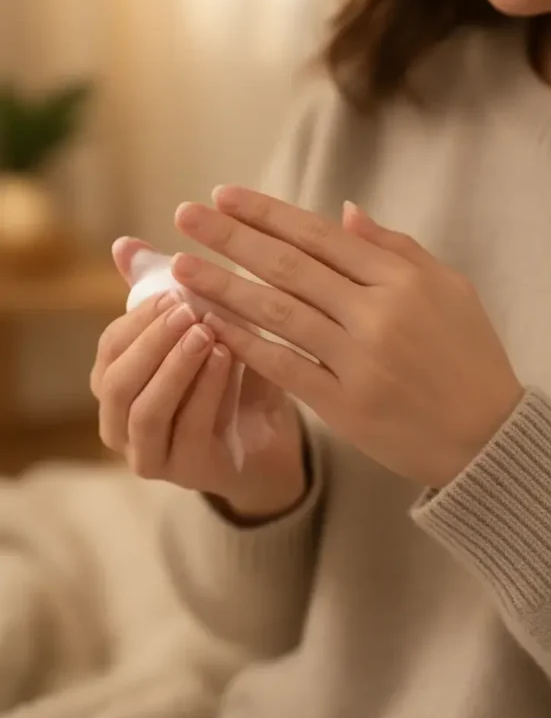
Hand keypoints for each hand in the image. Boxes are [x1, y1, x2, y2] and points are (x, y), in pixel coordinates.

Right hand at [90, 238, 306, 518]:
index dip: (137, 318)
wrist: (274, 432)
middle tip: (186, 309)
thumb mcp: (200, 328)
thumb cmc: (229, 374)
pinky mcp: (188, 473)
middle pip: (115, 383)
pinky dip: (205, 392)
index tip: (173, 288)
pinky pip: (188, 431)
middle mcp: (121, 425)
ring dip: (174, 368)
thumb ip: (163, 292)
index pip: (109, 348)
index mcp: (116, 385)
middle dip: (150, 342)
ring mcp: (150, 456)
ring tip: (205, 332)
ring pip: (145, 412)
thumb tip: (124, 243)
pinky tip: (226, 358)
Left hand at [172, 189, 524, 489]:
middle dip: (231, 237)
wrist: (489, 436)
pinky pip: (283, 367)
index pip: (319, 236)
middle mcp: (376, 313)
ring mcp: (358, 361)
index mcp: (401, 279)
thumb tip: (345, 211)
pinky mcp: (344, 406)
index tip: (223, 195)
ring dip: (223, 286)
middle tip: (185, 215)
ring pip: (277, 313)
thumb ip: (396, 248)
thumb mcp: (449, 288)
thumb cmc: (469, 356)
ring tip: (181, 266)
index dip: (267, 214)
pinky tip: (208, 324)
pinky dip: (244, 343)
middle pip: (289, 266)